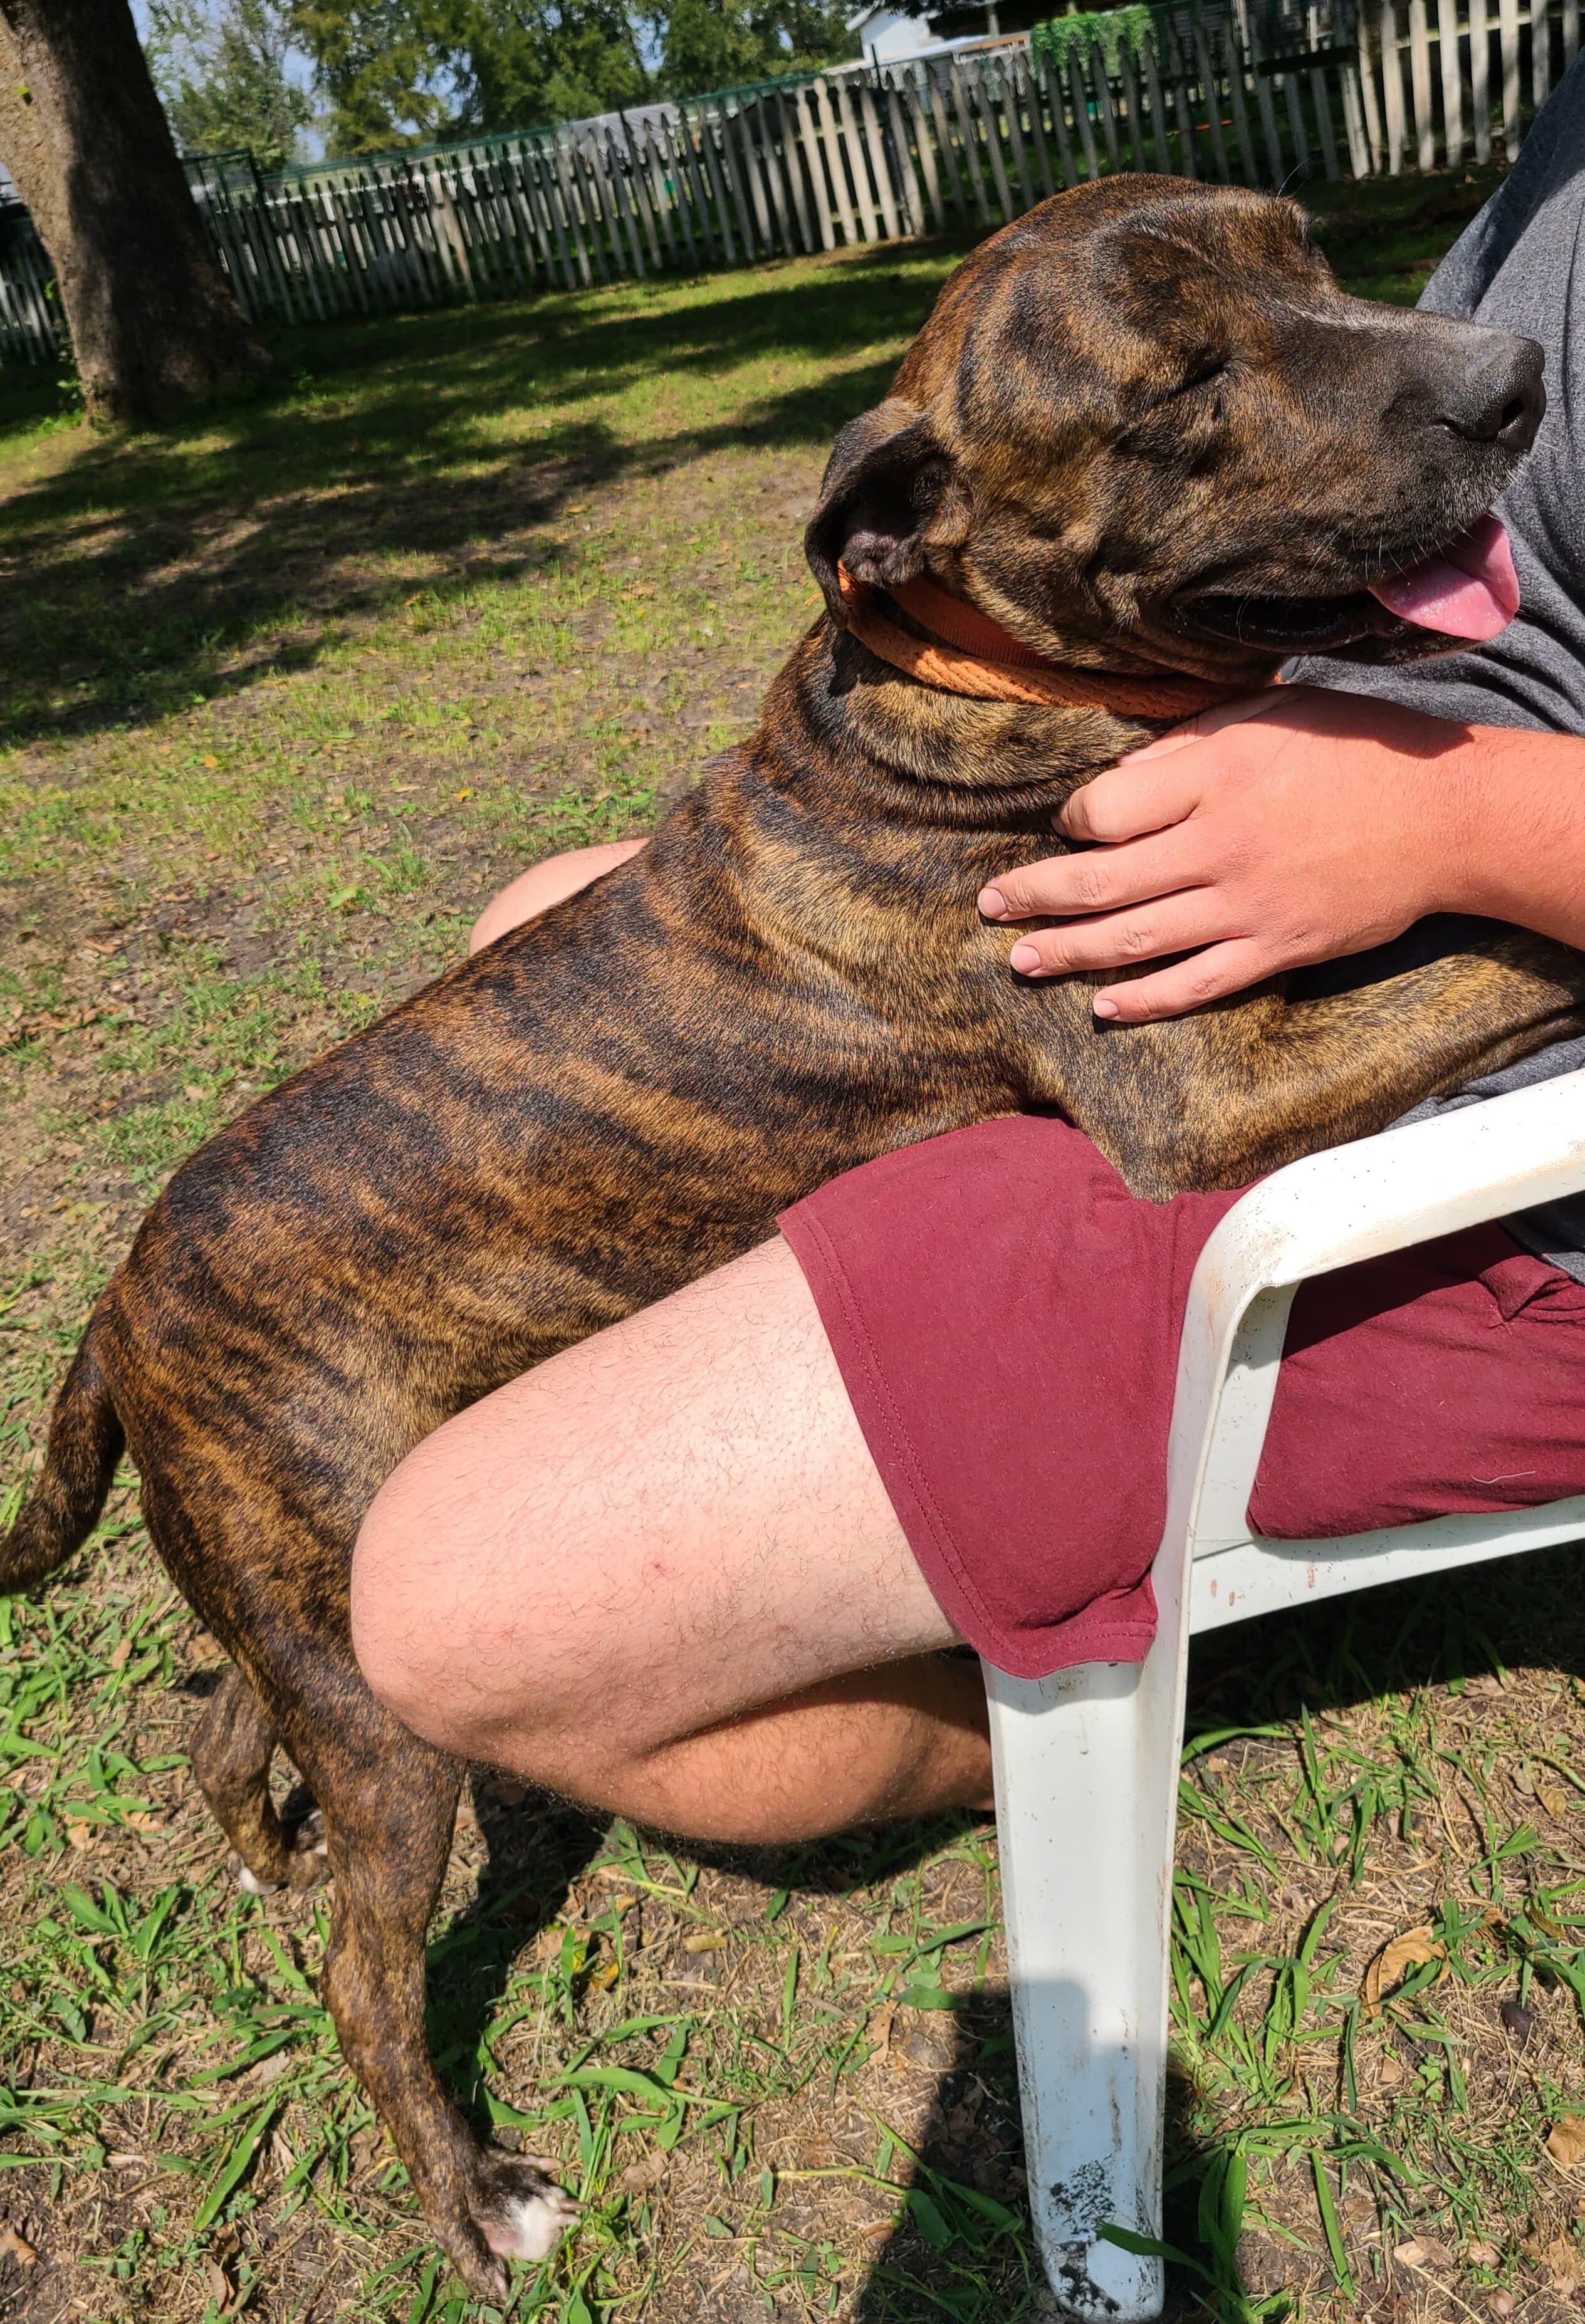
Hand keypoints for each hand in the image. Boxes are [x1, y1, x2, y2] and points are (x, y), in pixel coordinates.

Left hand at [977, 685, 1487, 1021]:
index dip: (1070, 822)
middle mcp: (1220, 844)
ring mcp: (1247, 905)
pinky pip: (1193, 985)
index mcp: (1215, 774)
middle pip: (1101, 882)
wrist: (1448, 817)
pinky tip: (1101, 1006)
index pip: (1106, 810)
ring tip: (1020, 960)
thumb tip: (1118, 778)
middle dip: (1034, 896)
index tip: (1061, 826)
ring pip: (1134, 940)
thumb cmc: (1356, 750)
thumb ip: (1189, 743)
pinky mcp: (1275, 950)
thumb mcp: (1270, 714)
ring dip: (1067, 953)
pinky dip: (1142, 1000)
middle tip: (989, 905)